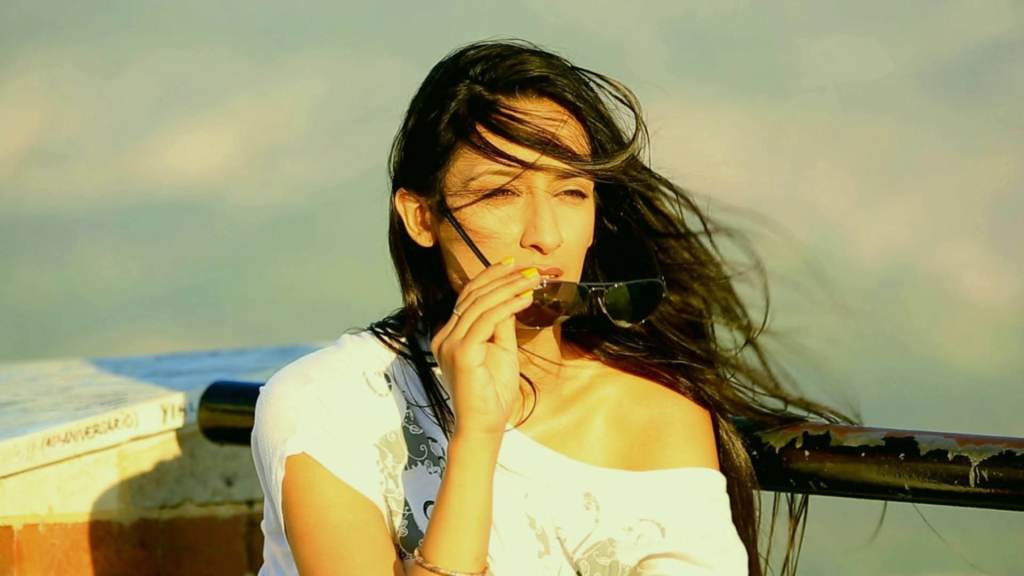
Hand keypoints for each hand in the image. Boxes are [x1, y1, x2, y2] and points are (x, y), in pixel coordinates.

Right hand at [431, 259, 540, 438]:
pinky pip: (486, 321)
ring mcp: (449, 344)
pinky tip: (525, 298)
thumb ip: (501, 324)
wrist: (484, 426)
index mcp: (449, 335)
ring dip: (509, 288)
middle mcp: (444, 336)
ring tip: (533, 280)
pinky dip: (508, 306)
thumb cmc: (493, 394)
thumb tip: (512, 297)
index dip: (489, 276)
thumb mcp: (501, 350)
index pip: (467, 296)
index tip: (512, 263)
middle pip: (473, 295)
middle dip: (503, 278)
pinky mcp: (461, 353)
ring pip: (480, 304)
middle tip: (530, 269)